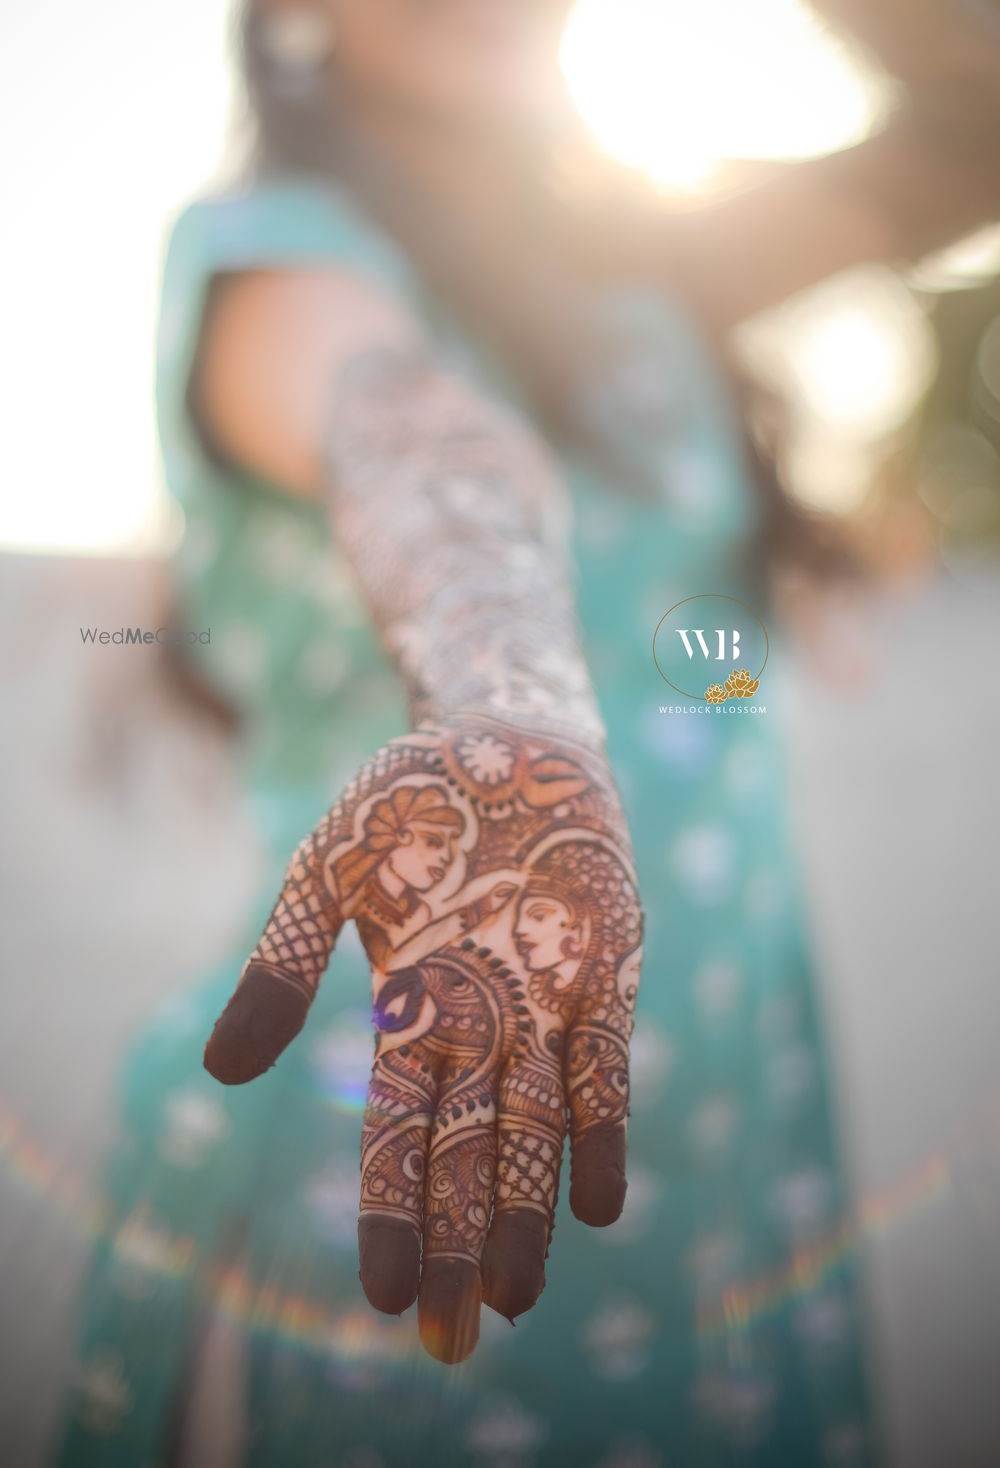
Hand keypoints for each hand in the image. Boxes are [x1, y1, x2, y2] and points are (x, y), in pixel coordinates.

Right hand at [203, 713, 643, 1363]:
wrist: (504, 733)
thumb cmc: (406, 799)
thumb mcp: (323, 872)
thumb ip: (281, 967)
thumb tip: (220, 1075)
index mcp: (409, 1013)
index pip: (397, 1136)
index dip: (391, 1215)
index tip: (383, 1294)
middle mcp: (478, 1028)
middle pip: (465, 1155)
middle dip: (457, 1242)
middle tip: (449, 1338)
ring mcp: (543, 1007)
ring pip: (533, 1133)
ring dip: (524, 1212)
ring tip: (513, 1298)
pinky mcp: (603, 974)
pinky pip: (604, 1066)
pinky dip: (600, 1131)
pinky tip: (594, 1203)